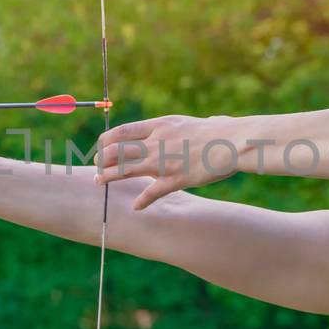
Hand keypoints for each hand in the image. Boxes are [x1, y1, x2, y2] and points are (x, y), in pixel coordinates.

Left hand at [95, 115, 240, 209]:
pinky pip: (152, 193)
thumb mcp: (194, 122)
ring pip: (125, 170)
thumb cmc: (220, 131)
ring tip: (98, 181)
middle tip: (95, 166)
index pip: (122, 131)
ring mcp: (163, 162)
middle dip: (102, 159)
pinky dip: (141, 201)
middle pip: (117, 150)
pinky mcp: (175, 179)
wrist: (233, 143)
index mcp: (159, 125)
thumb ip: (185, 128)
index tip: (100, 146)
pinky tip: (136, 207)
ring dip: (108, 176)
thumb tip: (204, 123)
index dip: (106, 140)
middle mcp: (156, 142)